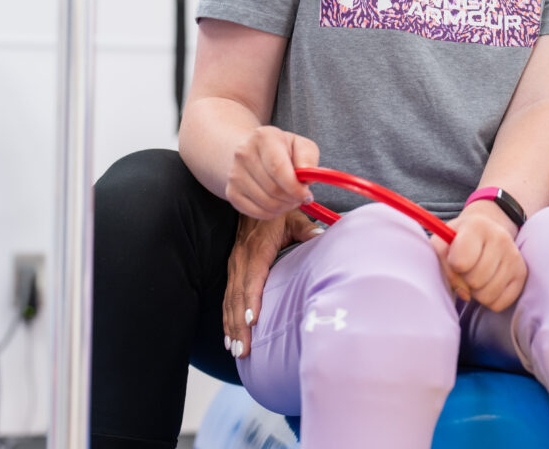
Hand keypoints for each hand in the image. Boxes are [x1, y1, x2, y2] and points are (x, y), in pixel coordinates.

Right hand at [224, 209, 319, 358]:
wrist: (255, 198)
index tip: (252, 322)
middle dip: (239, 326)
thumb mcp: (293, 217)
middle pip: (238, 298)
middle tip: (243, 350)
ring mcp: (234, 266)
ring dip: (231, 327)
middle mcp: (241, 261)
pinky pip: (227, 297)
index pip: (252, 279)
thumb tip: (321, 236)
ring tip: (236, 350)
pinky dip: (227, 318)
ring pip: (230, 301)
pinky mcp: (233, 270)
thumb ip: (306, 230)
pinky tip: (229, 336)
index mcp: (256, 250)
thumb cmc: (277, 213)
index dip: (251, 301)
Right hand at [225, 125, 320, 218]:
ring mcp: (235, 174)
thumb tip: (306, 179)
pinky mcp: (231, 192)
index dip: (294, 186)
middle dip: (293, 198)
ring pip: (266, 203)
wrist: (254, 154)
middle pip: (273, 189)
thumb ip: (308, 158)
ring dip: (284, 206)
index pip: (278, 168)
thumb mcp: (301, 145)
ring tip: (291, 198)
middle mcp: (244, 154)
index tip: (307, 195)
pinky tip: (278, 203)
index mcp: (264, 137)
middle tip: (301, 197)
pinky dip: (272, 213)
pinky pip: (256, 213)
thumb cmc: (282, 150)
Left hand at [431, 201, 525, 311]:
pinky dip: (490, 300)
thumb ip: (444, 266)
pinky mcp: (522, 273)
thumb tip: (465, 293)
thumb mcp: (442, 244)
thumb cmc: (458, 241)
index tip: (455, 259)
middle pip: (475, 281)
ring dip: (477, 292)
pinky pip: (500, 303)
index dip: (453, 267)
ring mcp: (514, 256)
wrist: (486, 232)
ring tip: (477, 276)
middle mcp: (500, 238)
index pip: (460, 262)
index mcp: (476, 226)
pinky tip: (489, 283)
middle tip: (467, 269)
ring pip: (488, 295)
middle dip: (466, 280)